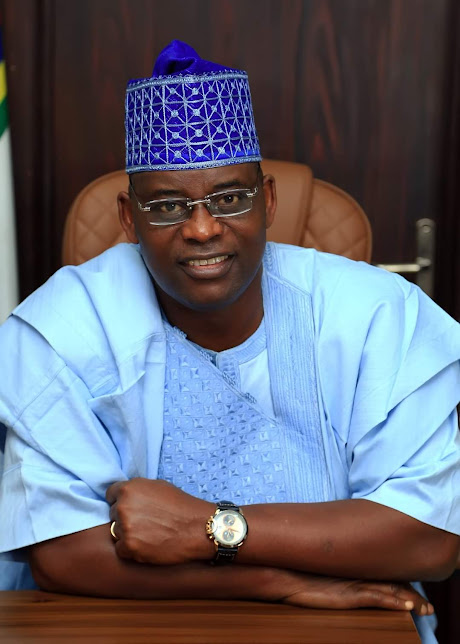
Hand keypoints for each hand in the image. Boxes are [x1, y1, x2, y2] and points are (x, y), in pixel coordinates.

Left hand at [106, 478, 213, 564]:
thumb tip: (127, 495)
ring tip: (148, 534)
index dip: (120, 501)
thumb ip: (138, 490)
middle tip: (144, 522)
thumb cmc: (181, 505)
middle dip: (125, 518)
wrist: (197, 528)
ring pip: (116, 532)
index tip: (130, 508)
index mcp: (129, 488)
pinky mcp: (129, 547)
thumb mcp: (159, 486)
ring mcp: (125, 527)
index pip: (111, 494)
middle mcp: (123, 506)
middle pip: (113, 514)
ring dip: (128, 535)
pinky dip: (131, 550)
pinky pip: (121, 549)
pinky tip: (148, 545)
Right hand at [271, 570, 433, 615]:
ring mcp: (353, 584)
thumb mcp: (316, 574)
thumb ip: (329, 574)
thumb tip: (333, 578)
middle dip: (411, 595)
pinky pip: (377, 598)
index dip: (400, 585)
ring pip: (390, 591)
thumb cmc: (295, 574)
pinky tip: (407, 607)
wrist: (282, 574)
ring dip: (410, 600)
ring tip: (426, 609)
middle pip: (391, 583)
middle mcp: (355, 575)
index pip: (381, 576)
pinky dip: (394, 601)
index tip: (414, 594)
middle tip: (428, 606)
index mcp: (350, 570)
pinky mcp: (348, 594)